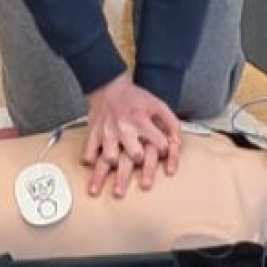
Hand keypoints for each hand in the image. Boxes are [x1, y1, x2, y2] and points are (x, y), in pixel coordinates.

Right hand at [81, 74, 181, 198]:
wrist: (109, 86)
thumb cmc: (135, 98)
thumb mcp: (158, 105)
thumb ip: (171, 122)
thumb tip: (177, 142)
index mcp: (141, 121)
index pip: (159, 145)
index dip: (165, 151)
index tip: (163, 153)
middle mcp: (124, 128)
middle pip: (134, 156)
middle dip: (140, 165)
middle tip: (140, 167)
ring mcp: (107, 132)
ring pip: (109, 159)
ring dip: (114, 169)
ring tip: (115, 181)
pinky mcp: (93, 133)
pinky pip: (89, 152)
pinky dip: (90, 160)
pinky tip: (94, 165)